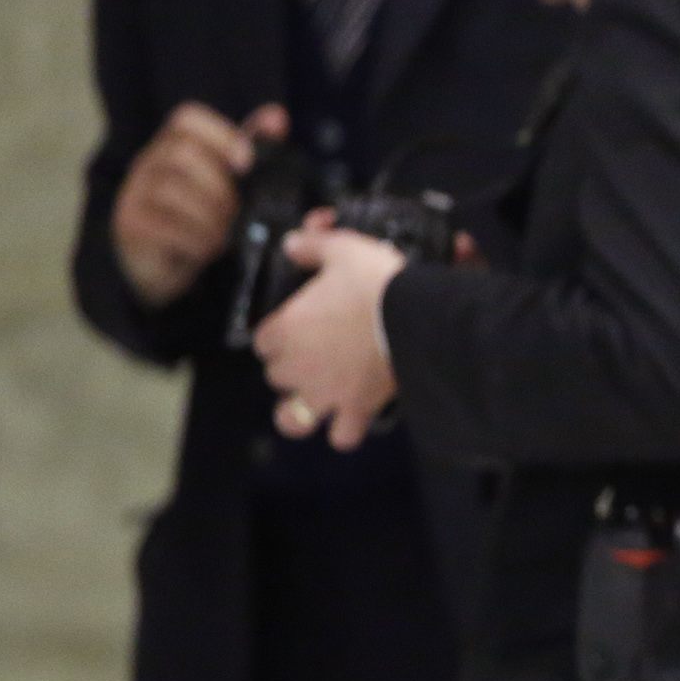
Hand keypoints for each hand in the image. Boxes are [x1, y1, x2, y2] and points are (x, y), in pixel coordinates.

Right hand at [112, 102, 284, 306]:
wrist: (167, 262)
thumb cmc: (203, 214)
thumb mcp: (230, 181)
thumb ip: (252, 147)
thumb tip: (277, 115)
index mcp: (174, 144)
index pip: (187, 119)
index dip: (220, 135)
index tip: (247, 162)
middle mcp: (149, 163)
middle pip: (181, 153)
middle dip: (220, 184)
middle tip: (239, 210)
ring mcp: (135, 193)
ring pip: (172, 190)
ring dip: (210, 215)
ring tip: (228, 233)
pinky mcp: (131, 226)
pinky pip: (163, 226)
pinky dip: (196, 239)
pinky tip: (210, 248)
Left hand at [251, 221, 406, 450]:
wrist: (416, 317)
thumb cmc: (375, 282)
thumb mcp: (343, 250)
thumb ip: (312, 246)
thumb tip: (291, 244)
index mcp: (285, 330)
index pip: (263, 341)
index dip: (280, 334)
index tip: (298, 326)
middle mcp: (296, 368)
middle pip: (277, 376)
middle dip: (292, 368)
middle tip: (318, 354)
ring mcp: (324, 393)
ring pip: (293, 420)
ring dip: (300, 413)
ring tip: (318, 401)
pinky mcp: (356, 410)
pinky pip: (343, 436)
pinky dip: (347, 430)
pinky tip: (356, 416)